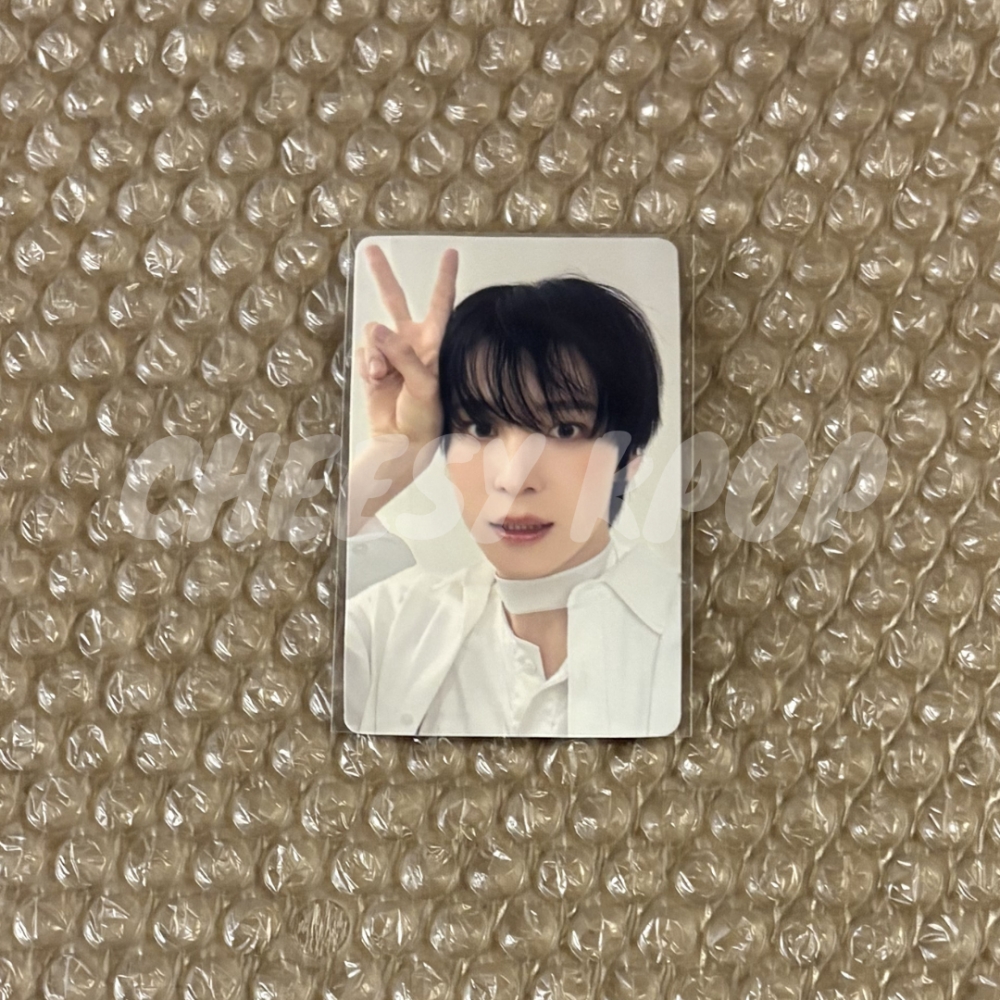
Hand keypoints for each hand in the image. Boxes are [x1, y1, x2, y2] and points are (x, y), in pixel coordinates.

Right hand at [347, 243, 458, 535]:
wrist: (401, 442)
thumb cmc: (424, 417)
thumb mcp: (423, 386)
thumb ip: (402, 355)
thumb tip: (376, 329)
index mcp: (434, 344)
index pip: (441, 304)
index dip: (445, 277)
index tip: (451, 252)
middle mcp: (412, 343)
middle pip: (395, 300)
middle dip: (383, 276)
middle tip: (370, 249)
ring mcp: (390, 353)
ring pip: (373, 332)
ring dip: (375, 353)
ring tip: (383, 376)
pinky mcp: (372, 365)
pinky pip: (363, 353)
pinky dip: (366, 366)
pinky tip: (376, 382)